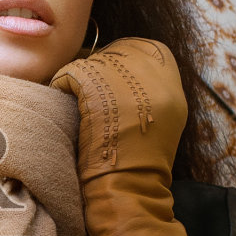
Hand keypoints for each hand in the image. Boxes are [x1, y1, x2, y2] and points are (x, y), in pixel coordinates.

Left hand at [49, 36, 193, 235]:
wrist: (129, 187)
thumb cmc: (140, 161)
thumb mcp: (162, 116)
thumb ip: (151, 87)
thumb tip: (125, 67)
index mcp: (172, 79)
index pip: (146, 48)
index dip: (124, 61)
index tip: (111, 80)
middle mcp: (153, 71)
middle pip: (118, 51)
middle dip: (100, 68)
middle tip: (89, 92)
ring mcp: (125, 75)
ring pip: (92, 61)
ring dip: (81, 80)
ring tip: (80, 105)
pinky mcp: (97, 83)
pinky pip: (70, 73)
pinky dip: (63, 88)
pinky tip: (69, 108)